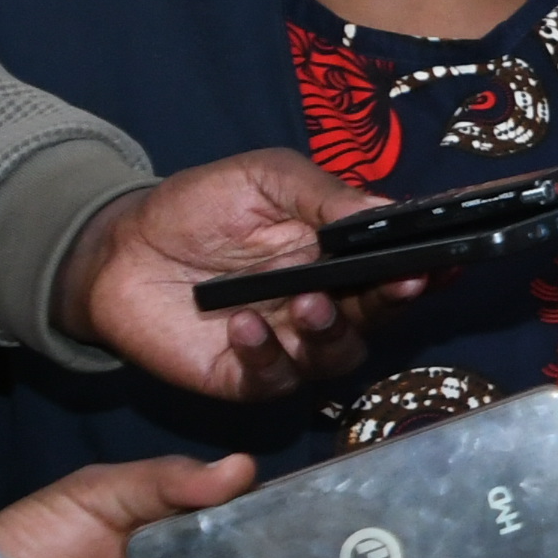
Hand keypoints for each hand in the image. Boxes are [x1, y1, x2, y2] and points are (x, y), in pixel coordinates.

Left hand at [50, 150, 423, 400]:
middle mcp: (326, 305)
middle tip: (394, 283)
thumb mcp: (266, 179)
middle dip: (390, 302)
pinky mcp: (246, 377)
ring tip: (305, 304)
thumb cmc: (198, 206)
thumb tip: (388, 210)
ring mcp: (289, 345)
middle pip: (378, 316)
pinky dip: (266, 355)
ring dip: (330, 333)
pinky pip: (275, 378)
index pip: (396, 270)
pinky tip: (242, 325)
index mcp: (340, 258)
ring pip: (336, 356)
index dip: (424, 270)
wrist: (119, 248)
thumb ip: (324, 196)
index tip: (438, 263)